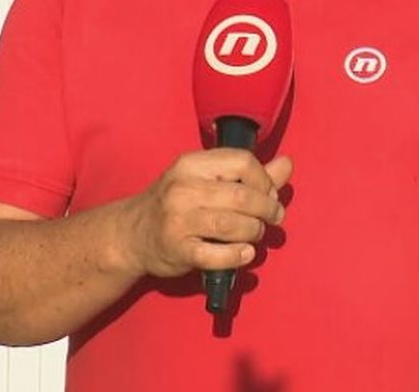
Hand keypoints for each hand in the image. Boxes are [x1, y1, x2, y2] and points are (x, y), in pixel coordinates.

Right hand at [123, 149, 291, 277]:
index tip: (269, 193)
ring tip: (255, 234)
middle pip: (242, 196)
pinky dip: (238, 255)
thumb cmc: (176, 203)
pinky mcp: (178, 251)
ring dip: (255, 232)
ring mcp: (178, 221)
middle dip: (267, 209)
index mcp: (192, 164)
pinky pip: (218, 256)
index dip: (264, 179)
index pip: (242, 162)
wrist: (132, 234)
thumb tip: (287, 164)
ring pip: (234, 225)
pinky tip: (244, 253)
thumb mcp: (206, 180)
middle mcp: (183, 189)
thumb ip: (249, 174)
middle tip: (273, 217)